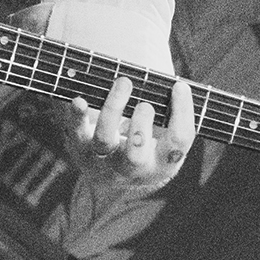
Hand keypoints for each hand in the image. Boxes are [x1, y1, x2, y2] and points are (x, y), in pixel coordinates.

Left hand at [70, 76, 194, 191]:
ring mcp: (104, 161)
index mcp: (162, 164)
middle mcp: (133, 168)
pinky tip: (79, 100)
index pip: (178, 142)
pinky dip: (77, 116)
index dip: (182, 114)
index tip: (179, 86)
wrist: (111, 176)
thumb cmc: (146, 144)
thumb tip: (175, 82)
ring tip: (124, 83)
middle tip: (145, 105)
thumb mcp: (165, 140)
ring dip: (113, 109)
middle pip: (136, 154)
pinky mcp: (80, 148)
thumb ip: (171, 115)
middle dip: (141, 127)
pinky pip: (76, 132)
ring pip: (104, 140)